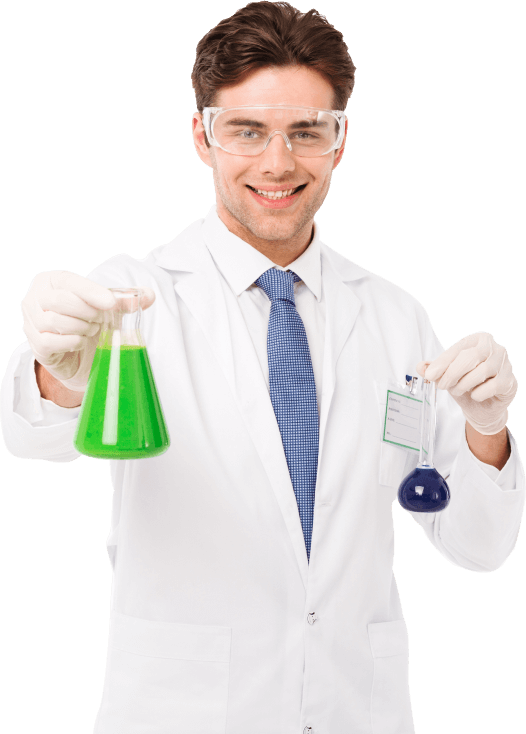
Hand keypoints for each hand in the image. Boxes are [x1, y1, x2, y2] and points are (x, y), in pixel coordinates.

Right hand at [21, 270, 155, 391]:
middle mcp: (34, 298)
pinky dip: (71, 342)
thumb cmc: (90, 322)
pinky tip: (80, 342)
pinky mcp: (35, 345)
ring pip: (54, 321)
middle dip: (87, 311)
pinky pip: (50, 341)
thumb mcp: (109, 309)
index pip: (68, 281)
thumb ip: (127, 300)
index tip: (111, 303)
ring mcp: (30, 322)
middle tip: (101, 320)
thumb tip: (149, 296)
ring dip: (81, 327)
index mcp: (50, 281)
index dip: (90, 292)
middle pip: (59, 301)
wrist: (80, 356)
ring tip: (92, 330)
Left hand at [416, 332, 516, 434]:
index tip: (429, 375)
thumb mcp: (447, 376)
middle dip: (452, 373)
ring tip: (456, 391)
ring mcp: (505, 364)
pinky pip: (492, 386)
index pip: (458, 348)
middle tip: (442, 385)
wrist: (484, 407)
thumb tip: (421, 367)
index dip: (442, 362)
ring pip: (481, 371)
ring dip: (463, 384)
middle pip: (470, 357)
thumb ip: (434, 369)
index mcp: (478, 340)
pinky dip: (478, 393)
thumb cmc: (466, 384)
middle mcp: (495, 348)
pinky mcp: (509, 381)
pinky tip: (474, 395)